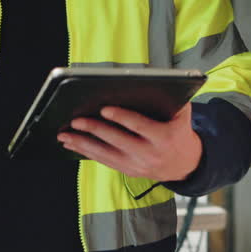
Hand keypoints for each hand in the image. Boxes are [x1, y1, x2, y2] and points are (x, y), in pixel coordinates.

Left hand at [58, 104, 202, 182]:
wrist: (185, 165)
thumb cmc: (179, 132)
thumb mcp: (183, 115)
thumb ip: (173, 99)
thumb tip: (155, 80)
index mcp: (163, 138)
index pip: (139, 126)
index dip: (121, 117)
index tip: (104, 109)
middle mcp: (149, 154)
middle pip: (117, 140)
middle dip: (95, 130)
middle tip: (76, 120)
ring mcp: (137, 165)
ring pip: (106, 154)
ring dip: (83, 144)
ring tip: (64, 135)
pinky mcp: (128, 171)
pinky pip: (104, 161)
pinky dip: (86, 153)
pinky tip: (72, 145)